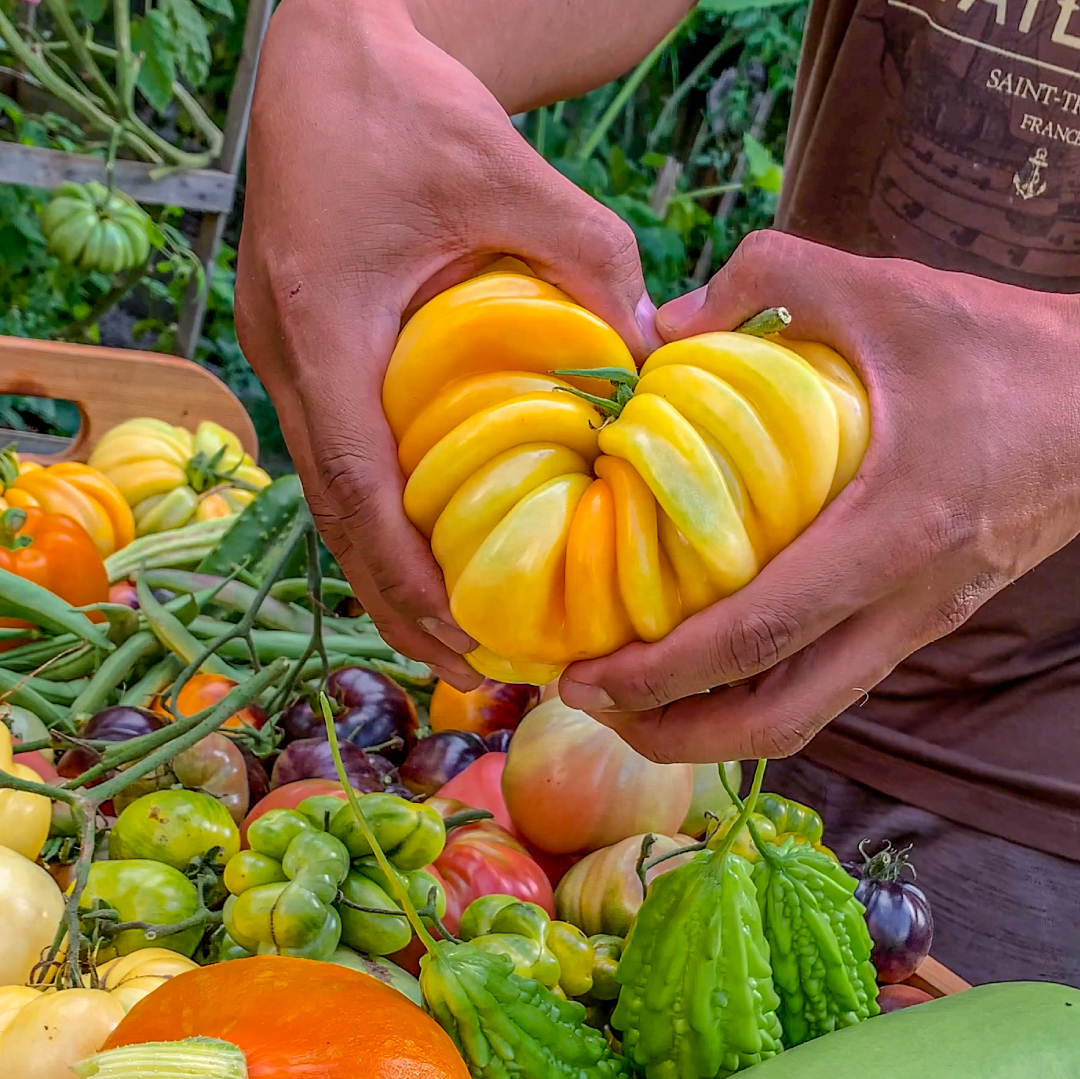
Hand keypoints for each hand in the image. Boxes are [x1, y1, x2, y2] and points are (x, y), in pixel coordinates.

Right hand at [236, 0, 657, 687]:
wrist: (326, 57)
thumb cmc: (406, 103)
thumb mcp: (508, 171)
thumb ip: (585, 259)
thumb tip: (652, 357)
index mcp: (322, 324)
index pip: (354, 482)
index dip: (404, 573)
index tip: (463, 633)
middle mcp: (287, 359)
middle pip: (334, 520)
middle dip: (398, 605)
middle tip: (473, 670)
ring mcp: (286, 363)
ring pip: (332, 502)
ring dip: (389, 578)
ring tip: (457, 642)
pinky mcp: (306, 358)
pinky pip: (341, 465)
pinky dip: (385, 525)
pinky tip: (435, 560)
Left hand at [559, 229, 1079, 760]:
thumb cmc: (1008, 349)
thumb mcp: (890, 292)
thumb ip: (770, 277)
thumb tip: (661, 321)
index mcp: (894, 534)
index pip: (761, 633)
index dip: (664, 671)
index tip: (586, 678)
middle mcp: (906, 605)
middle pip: (780, 721)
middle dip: (673, 734)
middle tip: (591, 706)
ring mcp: (918, 625)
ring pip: (806, 718)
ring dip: (711, 727)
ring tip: (631, 700)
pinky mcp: (922, 623)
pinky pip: (827, 684)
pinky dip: (755, 693)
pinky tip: (703, 662)